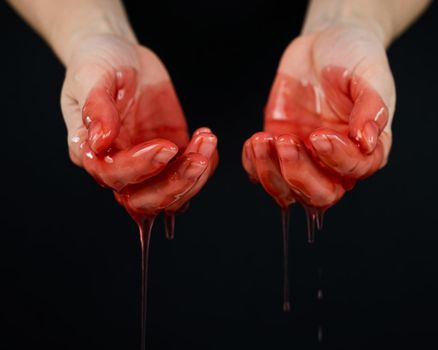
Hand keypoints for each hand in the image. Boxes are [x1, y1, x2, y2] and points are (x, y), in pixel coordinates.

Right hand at [62, 34, 217, 216]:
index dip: (140, 167)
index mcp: (91, 151)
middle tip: (198, 159)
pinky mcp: (171, 157)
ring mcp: (148, 165)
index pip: (113, 175)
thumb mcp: (91, 76)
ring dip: (194, 177)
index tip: (165, 145)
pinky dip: (205, 166)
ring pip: (171, 197)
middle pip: (144, 201)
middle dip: (174, 186)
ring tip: (207, 140)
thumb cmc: (99, 64)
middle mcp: (119, 165)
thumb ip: (95, 108)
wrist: (124, 56)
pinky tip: (206, 140)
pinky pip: (190, 177)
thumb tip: (98, 142)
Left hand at [242, 26, 393, 208]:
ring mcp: (303, 157)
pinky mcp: (277, 149)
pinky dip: (253, 164)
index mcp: (365, 147)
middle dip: (298, 176)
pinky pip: (261, 172)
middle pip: (320, 195)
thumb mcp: (369, 74)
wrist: (322, 45)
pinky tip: (255, 141)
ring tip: (262, 139)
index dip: (337, 159)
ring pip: (287, 190)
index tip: (320, 134)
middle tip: (286, 142)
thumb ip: (372, 106)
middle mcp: (333, 160)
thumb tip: (368, 140)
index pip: (355, 171)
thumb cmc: (351, 57)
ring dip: (270, 172)